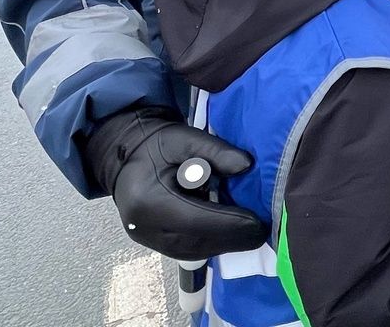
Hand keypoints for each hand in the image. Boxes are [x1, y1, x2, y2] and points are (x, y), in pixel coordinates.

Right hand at [87, 108, 268, 259]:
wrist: (126, 157)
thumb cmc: (157, 146)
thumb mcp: (184, 138)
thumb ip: (214, 151)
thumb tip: (245, 166)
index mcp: (147, 199)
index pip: (193, 219)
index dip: (228, 223)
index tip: (257, 223)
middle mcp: (144, 227)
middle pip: (195, 241)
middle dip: (232, 238)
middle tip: (262, 231)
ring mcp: (148, 240)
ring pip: (193, 251)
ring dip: (224, 244)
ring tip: (252, 233)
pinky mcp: (155, 244)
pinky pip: (188, 251)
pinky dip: (212, 243)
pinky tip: (232, 233)